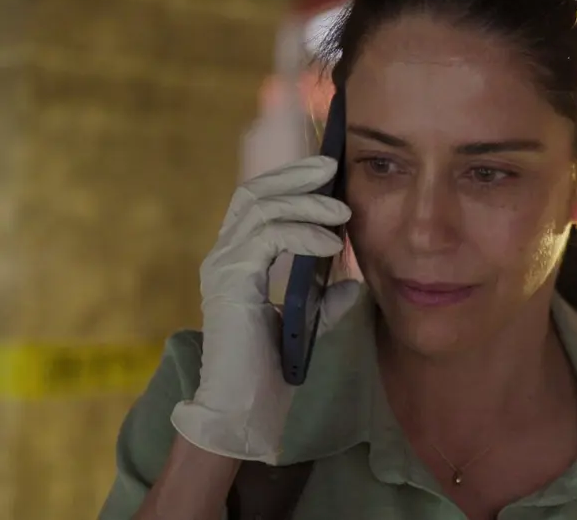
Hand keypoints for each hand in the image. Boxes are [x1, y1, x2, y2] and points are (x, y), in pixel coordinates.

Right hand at [171, 156, 358, 463]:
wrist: (247, 410)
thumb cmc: (275, 368)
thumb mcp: (311, 320)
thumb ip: (328, 295)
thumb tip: (353, 280)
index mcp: (241, 258)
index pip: (260, 200)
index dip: (290, 177)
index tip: (329, 166)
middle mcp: (225, 256)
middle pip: (254, 192)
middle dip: (295, 175)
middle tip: (332, 166)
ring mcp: (222, 267)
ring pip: (260, 209)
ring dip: (305, 203)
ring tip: (343, 212)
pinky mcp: (229, 283)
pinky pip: (266, 240)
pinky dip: (302, 234)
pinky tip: (331, 245)